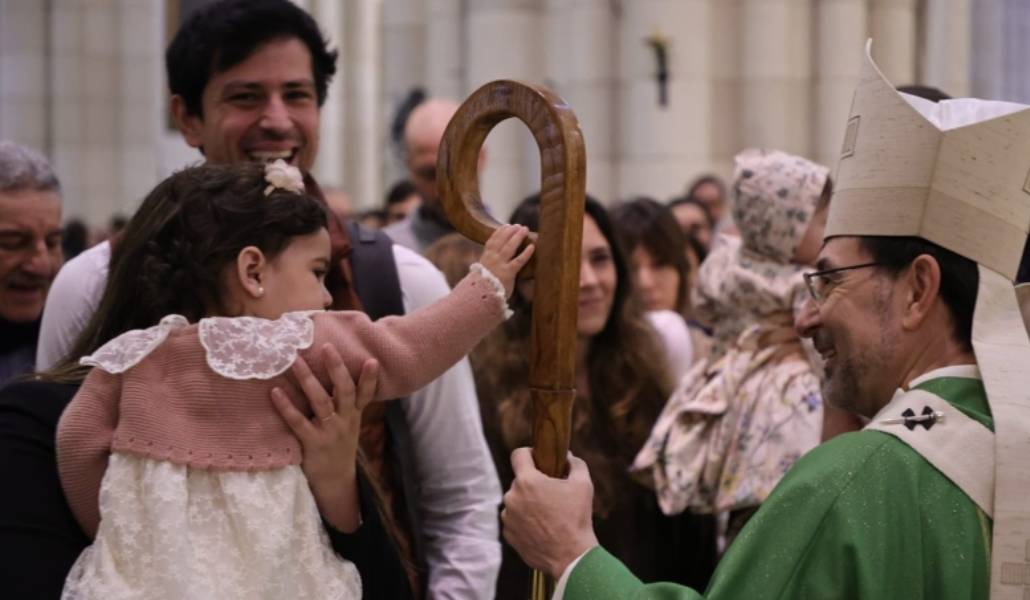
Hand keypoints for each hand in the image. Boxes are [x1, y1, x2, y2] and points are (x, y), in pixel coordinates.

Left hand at [271, 344, 379, 532]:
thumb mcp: (349, 425)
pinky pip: (298, 422)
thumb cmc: (338, 447)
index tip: (371, 359)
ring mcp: (330, 432)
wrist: (335, 482)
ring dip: (308, 379)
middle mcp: (345, 421)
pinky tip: (275, 392)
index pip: (366, 394)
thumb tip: (336, 375)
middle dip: (336, 368)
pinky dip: (286, 406)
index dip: (370, 378)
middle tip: (327, 347)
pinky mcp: (313, 443)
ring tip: (295, 361)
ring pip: (321, 402)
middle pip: (344, 391)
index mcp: (354, 415)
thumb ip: (345, 404)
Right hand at [478, 224, 534, 296]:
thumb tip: (494, 261)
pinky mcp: (508, 273)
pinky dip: (526, 253)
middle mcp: (492, 258)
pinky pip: (518, 261)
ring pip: (509, 247)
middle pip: (502, 240)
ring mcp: (500, 265)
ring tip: (525, 229)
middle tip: (518, 225)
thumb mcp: (482, 273)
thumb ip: (488, 265)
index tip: (507, 225)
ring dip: (517, 237)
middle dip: (510, 231)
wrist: (479, 298)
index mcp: (485, 257)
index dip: (500, 232)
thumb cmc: (482, 287)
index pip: (492, 240)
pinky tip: (532, 246)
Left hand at [501, 448, 598, 578]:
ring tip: (548, 515)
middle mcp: (512, 497)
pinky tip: (542, 528)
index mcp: (527, 481)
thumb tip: (568, 457)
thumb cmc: (577, 518)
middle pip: (520, 481)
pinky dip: (525, 521)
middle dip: (534, 484)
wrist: (571, 557)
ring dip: (528, 504)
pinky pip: (514, 520)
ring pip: (516, 501)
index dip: (529, 453)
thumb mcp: (583, 485)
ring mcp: (508, 517)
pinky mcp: (508, 534)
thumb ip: (575, 464)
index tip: (538, 458)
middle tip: (552, 494)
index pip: (518, 454)